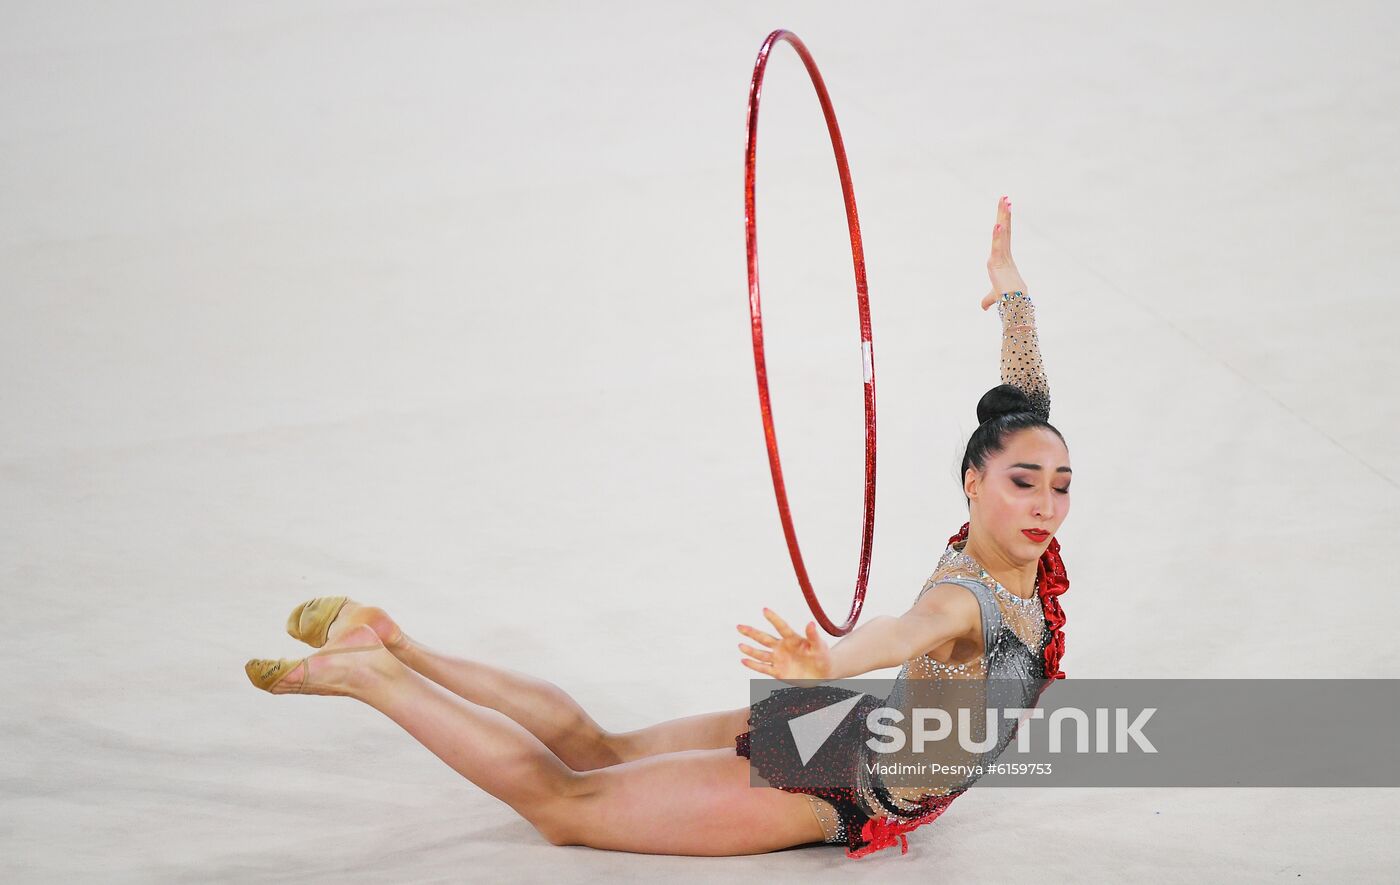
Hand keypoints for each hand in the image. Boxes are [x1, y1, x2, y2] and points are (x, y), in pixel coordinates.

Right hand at [737, 608, 831, 681]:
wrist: (823, 673)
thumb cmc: (822, 657)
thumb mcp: (820, 646)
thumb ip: (814, 636)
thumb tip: (811, 623)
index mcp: (793, 639)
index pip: (781, 627)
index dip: (773, 618)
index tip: (764, 610)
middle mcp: (783, 647)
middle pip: (764, 638)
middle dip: (752, 633)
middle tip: (740, 626)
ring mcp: (779, 659)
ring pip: (761, 653)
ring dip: (750, 650)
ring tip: (740, 645)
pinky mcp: (778, 672)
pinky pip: (763, 668)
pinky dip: (753, 665)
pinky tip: (744, 660)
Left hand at [980, 195, 1027, 309]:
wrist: (1014, 303)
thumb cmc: (1007, 298)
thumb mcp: (993, 295)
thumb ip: (987, 298)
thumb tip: (983, 307)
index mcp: (1003, 258)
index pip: (1004, 236)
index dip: (1005, 222)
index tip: (1006, 209)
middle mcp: (1003, 254)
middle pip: (1004, 229)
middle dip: (1004, 213)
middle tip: (1004, 198)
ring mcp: (1001, 256)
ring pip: (1002, 232)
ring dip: (1003, 216)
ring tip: (1004, 201)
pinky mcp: (997, 261)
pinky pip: (997, 245)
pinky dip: (997, 235)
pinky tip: (997, 224)